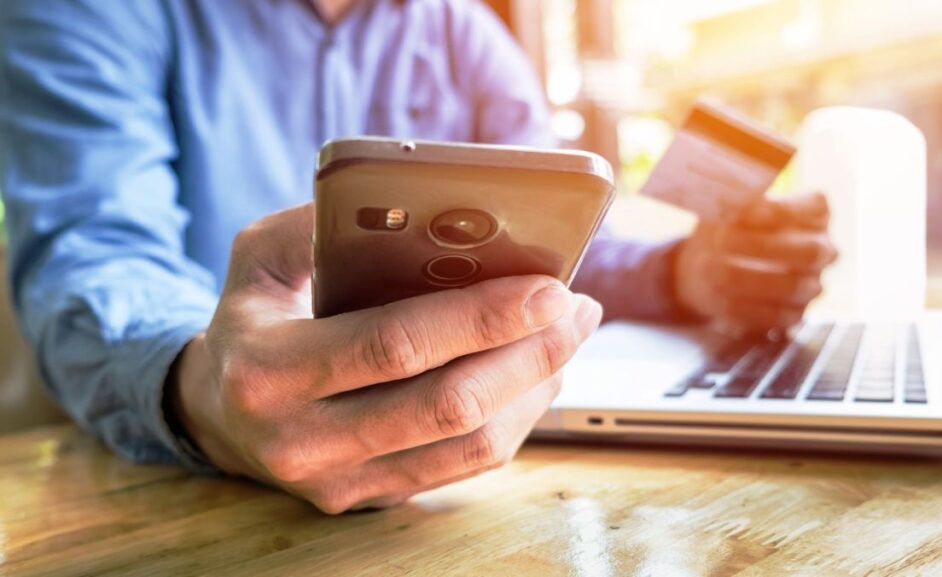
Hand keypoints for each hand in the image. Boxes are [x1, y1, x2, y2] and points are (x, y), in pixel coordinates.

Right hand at [168, 203, 601, 512]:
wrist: (217, 412)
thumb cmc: (252, 319)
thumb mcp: (258, 257)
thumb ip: (320, 225)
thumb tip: (418, 211)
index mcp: (268, 370)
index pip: (394, 346)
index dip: (481, 319)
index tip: (548, 288)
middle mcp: (301, 441)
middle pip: (447, 405)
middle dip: (529, 354)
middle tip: (576, 309)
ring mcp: (339, 482)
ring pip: (467, 446)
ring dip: (534, 388)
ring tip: (567, 336)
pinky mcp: (371, 498)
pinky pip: (462, 466)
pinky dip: (514, 420)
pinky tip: (536, 376)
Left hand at [673, 192, 836, 333]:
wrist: (707, 268)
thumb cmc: (724, 228)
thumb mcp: (727, 210)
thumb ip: (736, 204)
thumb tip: (735, 204)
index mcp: (814, 214)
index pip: (817, 208)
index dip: (785, 210)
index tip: (748, 212)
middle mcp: (822, 249)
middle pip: (811, 251)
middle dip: (765, 247)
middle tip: (724, 241)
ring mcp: (812, 284)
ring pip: (794, 286)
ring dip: (748, 279)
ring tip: (710, 269)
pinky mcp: (794, 313)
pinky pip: (777, 314)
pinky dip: (743, 304)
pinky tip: (717, 293)